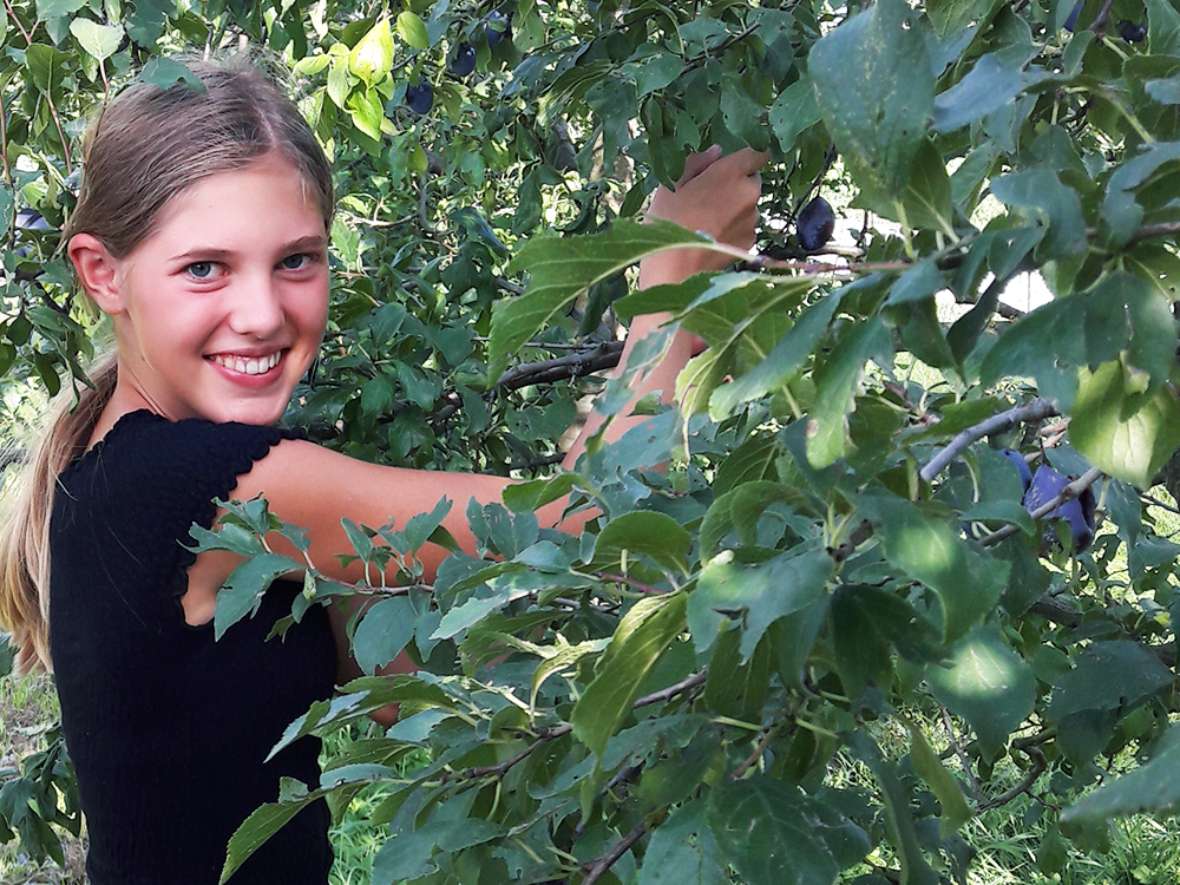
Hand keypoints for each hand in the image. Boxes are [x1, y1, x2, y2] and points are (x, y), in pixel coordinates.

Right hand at [643, 145, 768, 278]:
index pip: (757, 153)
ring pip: (748, 206)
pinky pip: (745, 228)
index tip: (734, 163)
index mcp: (731, 172)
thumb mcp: (673, 184)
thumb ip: (697, 163)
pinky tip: (713, 236)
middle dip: (737, 184)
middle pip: (752, 181)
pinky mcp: (750, 241)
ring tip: (708, 220)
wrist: (674, 266)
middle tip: (711, 195)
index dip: (747, 157)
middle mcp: (748, 193)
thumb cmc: (668, 220)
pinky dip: (734, 229)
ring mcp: (752, 219)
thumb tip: (716, 152)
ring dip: (735, 208)